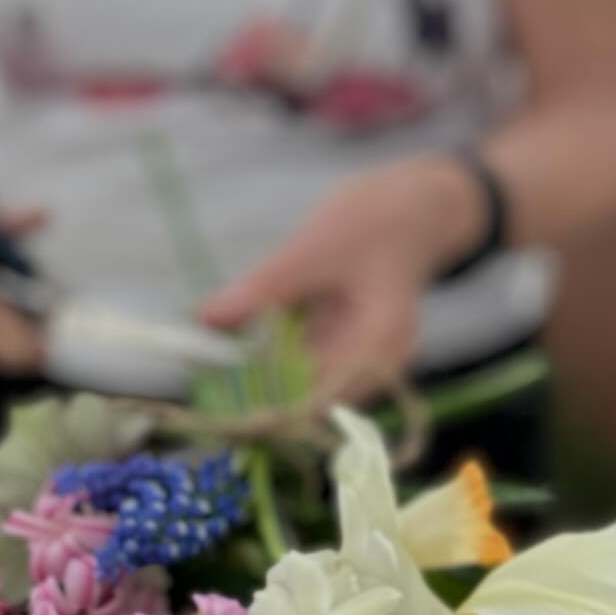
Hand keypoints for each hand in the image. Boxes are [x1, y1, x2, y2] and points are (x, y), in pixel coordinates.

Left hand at [200, 158, 486, 401]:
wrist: (411, 210)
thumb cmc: (376, 221)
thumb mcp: (316, 247)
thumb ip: (266, 286)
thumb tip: (207, 319)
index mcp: (380, 348)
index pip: (319, 401)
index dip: (267, 404)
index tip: (217, 391)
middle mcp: (377, 368)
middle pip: (309, 402)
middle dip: (256, 391)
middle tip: (204, 371)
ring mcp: (362, 362)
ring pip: (301, 387)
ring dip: (258, 376)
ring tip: (213, 356)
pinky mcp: (345, 351)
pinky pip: (302, 367)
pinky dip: (269, 357)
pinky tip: (238, 340)